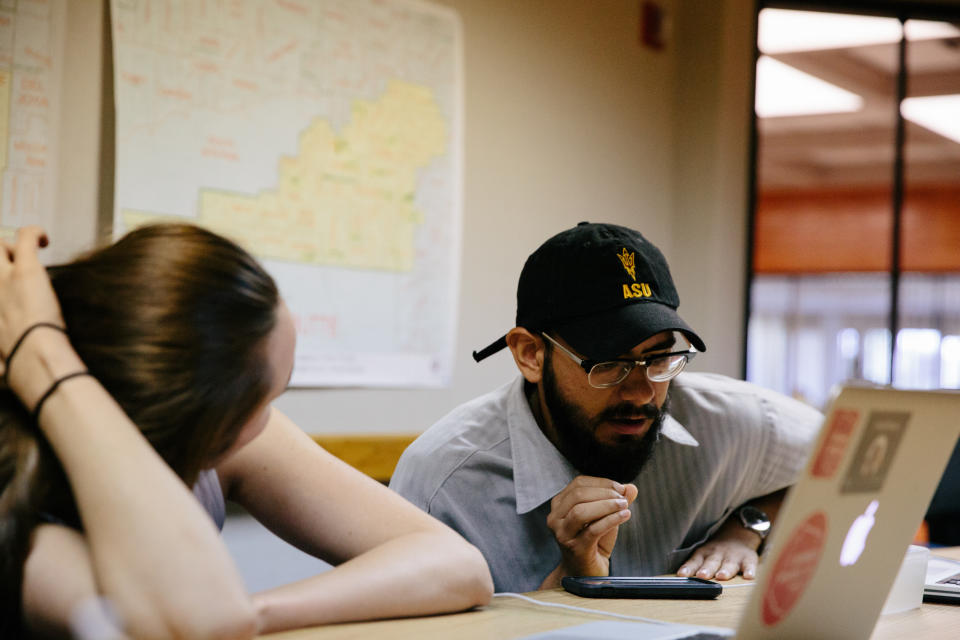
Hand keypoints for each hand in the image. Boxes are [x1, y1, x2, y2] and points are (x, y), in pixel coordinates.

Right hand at [0, 227, 65, 387]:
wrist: (30, 354)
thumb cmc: (16, 357)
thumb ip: (1, 348)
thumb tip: (2, 372)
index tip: (5, 287)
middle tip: (10, 263)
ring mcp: (3, 275)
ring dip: (11, 244)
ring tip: (29, 252)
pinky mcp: (26, 268)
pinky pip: (26, 235)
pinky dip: (36, 232)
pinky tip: (46, 240)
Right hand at [543, 476, 638, 583]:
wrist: (585, 573)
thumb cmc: (593, 543)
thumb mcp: (606, 518)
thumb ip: (616, 501)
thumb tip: (631, 487)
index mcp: (560, 505)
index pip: (578, 484)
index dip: (601, 482)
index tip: (620, 487)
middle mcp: (556, 518)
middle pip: (578, 495)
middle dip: (604, 492)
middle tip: (623, 497)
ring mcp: (563, 535)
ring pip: (581, 511)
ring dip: (606, 505)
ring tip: (624, 505)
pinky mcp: (575, 549)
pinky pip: (593, 530)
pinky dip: (610, 520)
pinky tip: (624, 516)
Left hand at [676, 531, 759, 580]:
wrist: (738, 536)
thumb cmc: (716, 552)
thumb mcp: (703, 555)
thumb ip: (694, 567)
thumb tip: (680, 581)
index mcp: (704, 554)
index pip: (694, 561)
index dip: (688, 568)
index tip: (682, 575)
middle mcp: (718, 554)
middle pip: (711, 562)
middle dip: (706, 569)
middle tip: (701, 576)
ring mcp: (733, 556)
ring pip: (729, 564)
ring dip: (725, 570)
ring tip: (721, 577)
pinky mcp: (748, 559)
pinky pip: (749, 565)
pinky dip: (749, 570)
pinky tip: (749, 577)